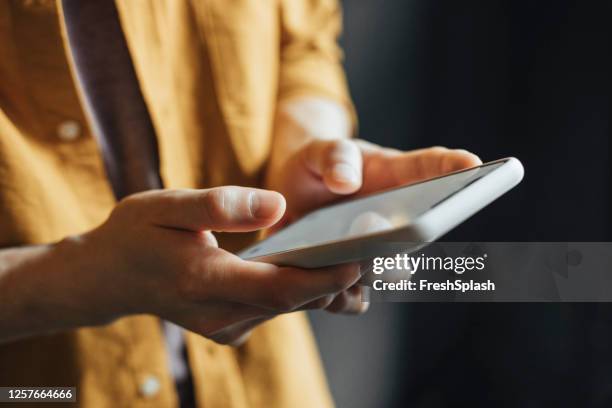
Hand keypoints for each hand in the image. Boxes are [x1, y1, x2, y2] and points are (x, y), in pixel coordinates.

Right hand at [57, 187, 360, 345]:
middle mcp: (220, 314)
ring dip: (324, 282)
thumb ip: (219, 205)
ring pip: (289, 305)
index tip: (364, 255)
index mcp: (204, 282)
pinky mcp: (231, 325)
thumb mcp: (166, 205)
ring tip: (361, 249)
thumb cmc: (135, 234)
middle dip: (336, 275)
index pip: (280, 287)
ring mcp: (226, 325)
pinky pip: (277, 307)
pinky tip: (321, 262)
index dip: (326, 275)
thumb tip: (277, 204)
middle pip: (293, 299)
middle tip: (378, 244)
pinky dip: (302, 287)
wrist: (109, 277)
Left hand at [265, 99, 481, 314]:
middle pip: (422, 229)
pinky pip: (357, 297)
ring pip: (391, 271)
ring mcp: (375, 250)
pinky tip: (325, 287)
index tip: (475, 165)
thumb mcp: (320, 150)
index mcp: (396, 176)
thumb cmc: (317, 165)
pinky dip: (344, 296)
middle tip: (404, 226)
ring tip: (352, 261)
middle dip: (420, 231)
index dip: (456, 166)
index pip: (433, 166)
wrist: (291, 193)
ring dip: (376, 269)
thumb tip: (345, 183)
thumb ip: (334, 158)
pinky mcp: (349, 276)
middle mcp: (396, 217)